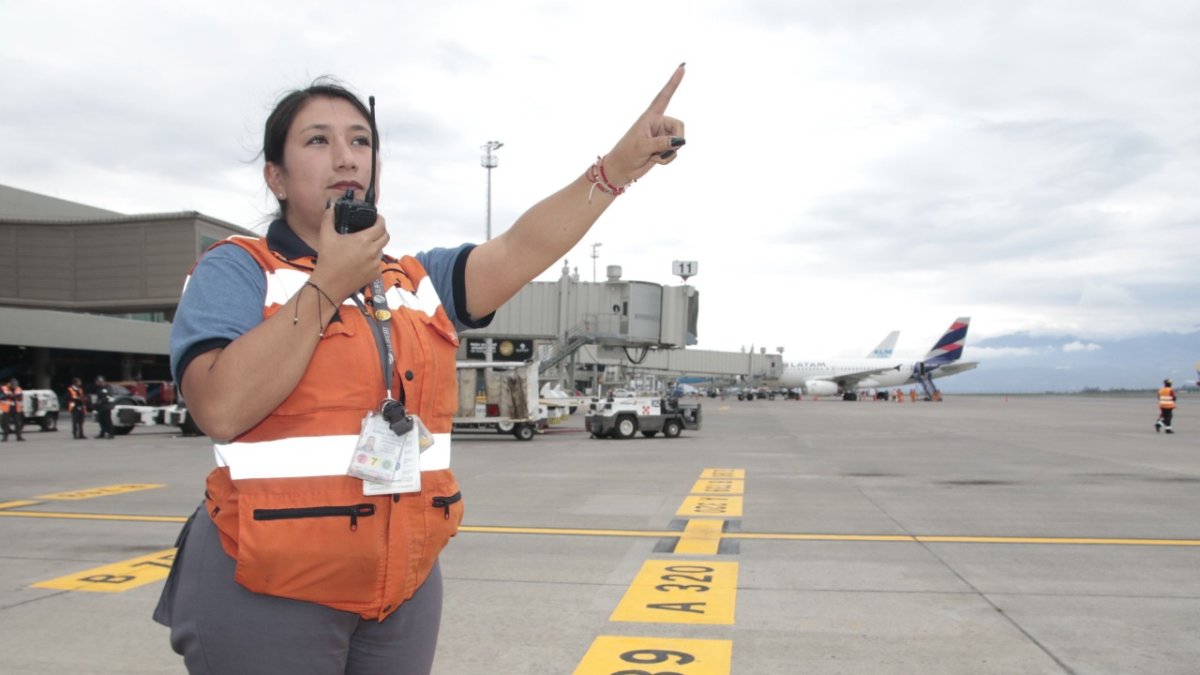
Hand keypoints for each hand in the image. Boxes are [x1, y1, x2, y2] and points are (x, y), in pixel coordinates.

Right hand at [310, 201, 388, 300]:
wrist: (329, 285)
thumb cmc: (327, 260)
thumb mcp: (326, 236)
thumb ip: (329, 218)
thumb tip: (331, 206)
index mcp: (364, 240)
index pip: (381, 226)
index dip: (380, 220)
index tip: (376, 218)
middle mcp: (373, 252)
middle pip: (386, 236)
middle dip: (381, 231)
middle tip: (372, 229)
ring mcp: (375, 264)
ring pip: (382, 249)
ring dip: (376, 245)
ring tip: (363, 245)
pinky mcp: (375, 274)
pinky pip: (378, 262)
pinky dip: (373, 258)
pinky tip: (361, 259)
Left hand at [602, 64, 686, 185]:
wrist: (621, 170)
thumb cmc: (626, 154)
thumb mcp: (642, 147)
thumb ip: (662, 143)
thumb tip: (681, 141)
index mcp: (650, 116)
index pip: (664, 96)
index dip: (673, 82)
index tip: (682, 67)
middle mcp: (658, 124)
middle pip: (680, 127)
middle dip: (676, 141)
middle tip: (664, 150)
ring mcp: (662, 136)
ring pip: (679, 143)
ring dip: (668, 153)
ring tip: (653, 155)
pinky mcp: (664, 148)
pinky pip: (675, 153)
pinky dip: (667, 160)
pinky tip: (655, 160)